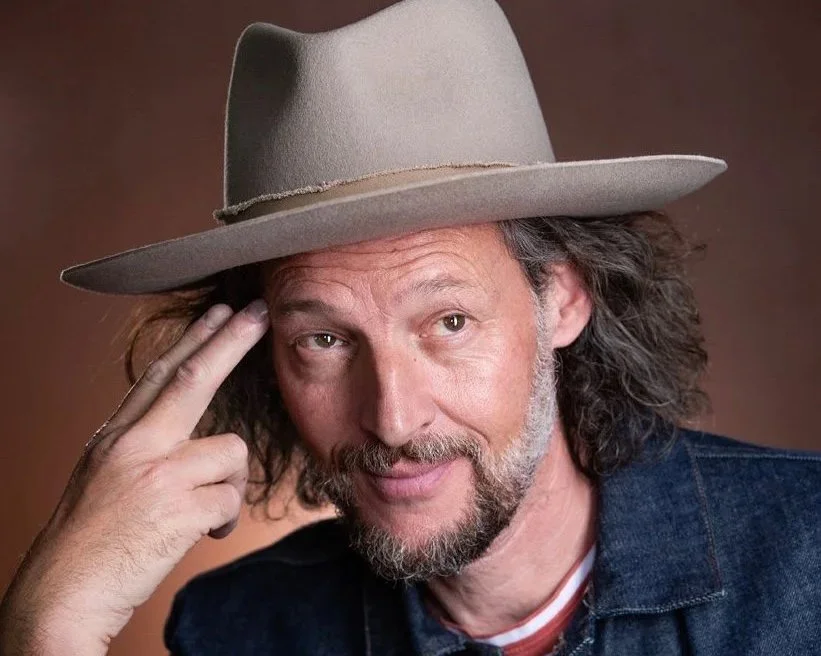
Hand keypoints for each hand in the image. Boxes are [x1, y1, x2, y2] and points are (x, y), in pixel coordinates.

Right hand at [0, 300, 269, 654]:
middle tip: (259, 312)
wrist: (63, 594)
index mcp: (116, 436)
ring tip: (200, 513)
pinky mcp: (178, 509)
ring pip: (231, 452)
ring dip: (227, 485)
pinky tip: (199, 533)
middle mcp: (134, 445)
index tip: (220, 313)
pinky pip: (232, 500)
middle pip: (194, 378)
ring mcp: (156, 474)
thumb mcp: (107, 475)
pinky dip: (224, 521)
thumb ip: (146, 446)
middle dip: (231, 340)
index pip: (160, 374)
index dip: (194, 339)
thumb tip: (193, 432)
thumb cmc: (91, 540)